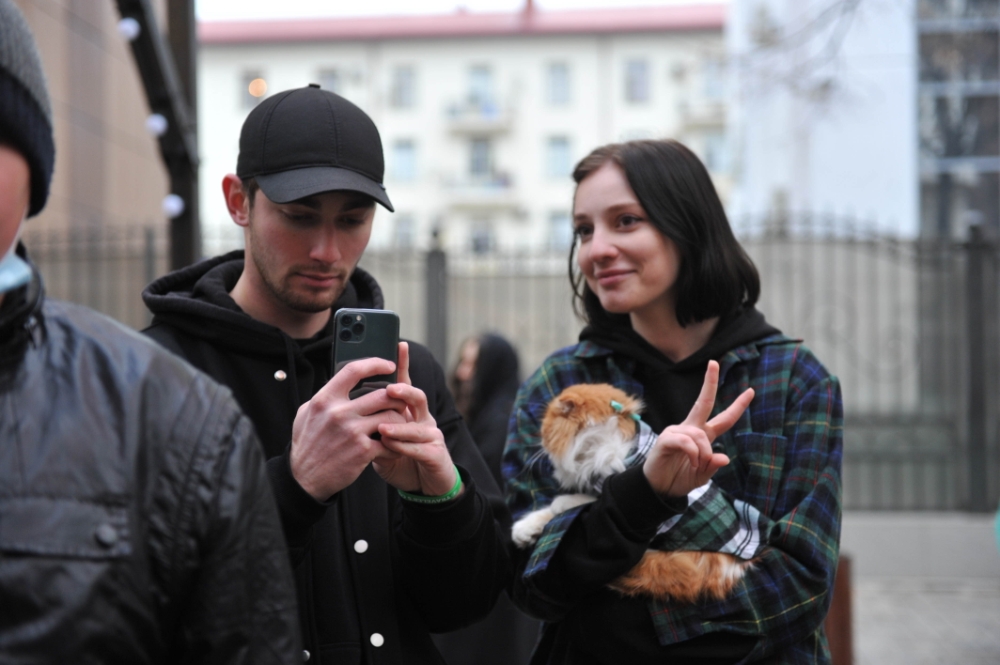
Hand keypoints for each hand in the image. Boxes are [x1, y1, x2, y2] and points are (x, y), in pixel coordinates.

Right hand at [290, 356, 408, 500]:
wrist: (304, 479)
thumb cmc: (307, 444)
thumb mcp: (306, 414)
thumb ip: (325, 397)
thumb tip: (342, 382)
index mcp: (325, 399)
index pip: (354, 370)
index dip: (375, 363)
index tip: (388, 365)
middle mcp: (338, 413)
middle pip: (382, 394)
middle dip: (397, 397)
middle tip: (401, 401)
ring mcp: (352, 432)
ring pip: (391, 416)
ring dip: (400, 419)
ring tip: (400, 424)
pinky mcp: (363, 451)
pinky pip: (390, 441)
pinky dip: (397, 443)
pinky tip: (394, 445)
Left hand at [372, 342, 460, 497]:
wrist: (424, 487)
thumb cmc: (401, 459)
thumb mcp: (382, 440)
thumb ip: (371, 423)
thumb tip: (348, 405)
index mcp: (410, 412)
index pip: (405, 384)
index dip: (404, 364)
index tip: (399, 344)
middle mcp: (423, 419)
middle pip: (418, 397)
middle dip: (404, 391)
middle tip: (389, 389)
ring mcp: (432, 436)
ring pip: (419, 424)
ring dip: (400, 425)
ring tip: (382, 427)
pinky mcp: (436, 455)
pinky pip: (420, 449)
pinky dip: (404, 447)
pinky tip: (390, 447)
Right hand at [643, 360, 753, 496]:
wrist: (659, 489)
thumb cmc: (679, 478)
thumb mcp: (702, 476)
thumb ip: (713, 466)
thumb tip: (725, 457)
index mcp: (702, 436)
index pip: (724, 419)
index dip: (737, 406)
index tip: (751, 391)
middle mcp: (690, 429)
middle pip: (703, 402)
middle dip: (709, 382)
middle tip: (714, 363)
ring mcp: (677, 432)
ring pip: (699, 435)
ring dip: (704, 453)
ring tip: (697, 465)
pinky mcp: (666, 439)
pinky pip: (687, 442)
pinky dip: (693, 454)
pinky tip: (692, 462)